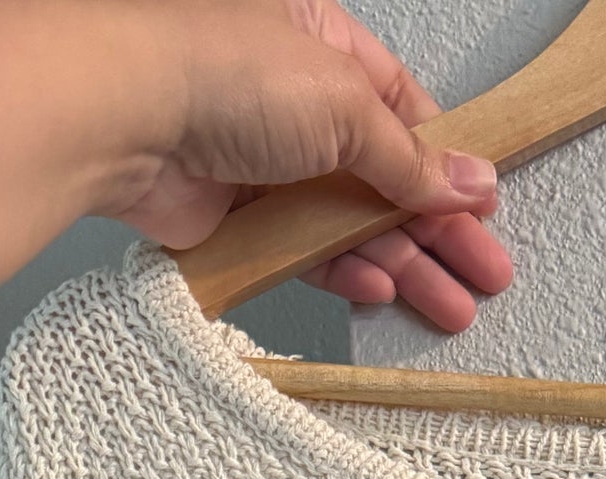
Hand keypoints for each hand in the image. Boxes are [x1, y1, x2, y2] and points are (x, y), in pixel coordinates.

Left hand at [101, 0, 512, 333]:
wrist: (120, 113)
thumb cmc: (219, 68)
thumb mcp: (345, 105)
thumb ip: (409, 157)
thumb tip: (469, 180)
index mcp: (321, 44)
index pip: (403, 111)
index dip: (447, 164)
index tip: (484, 212)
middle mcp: (291, 98)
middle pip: (383, 175)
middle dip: (437, 230)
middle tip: (484, 277)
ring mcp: (261, 157)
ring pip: (346, 220)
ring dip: (401, 264)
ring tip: (449, 308)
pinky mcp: (232, 212)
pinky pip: (300, 249)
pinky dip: (342, 272)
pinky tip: (381, 292)